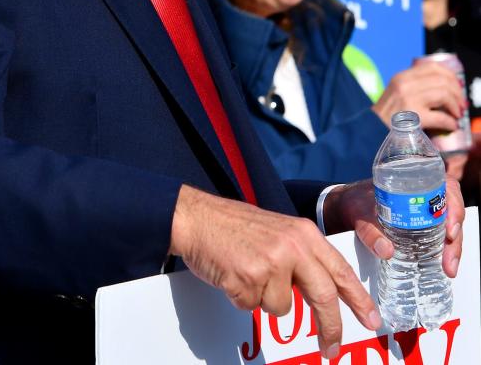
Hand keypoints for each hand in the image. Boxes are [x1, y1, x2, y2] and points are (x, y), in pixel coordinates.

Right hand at [170, 185, 379, 359]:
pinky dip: (241, 296)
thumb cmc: (232, 226)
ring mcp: (270, 264)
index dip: (359, 299)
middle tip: (331, 350)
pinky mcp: (247, 279)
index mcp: (303, 234)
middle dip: (330, 328)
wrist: (194, 217)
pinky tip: (231, 275)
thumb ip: (301, 257)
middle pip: (323, 297)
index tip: (372, 320)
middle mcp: (292, 247)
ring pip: (281, 307)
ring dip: (263, 299)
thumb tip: (321, 293)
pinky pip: (252, 305)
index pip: (341, 271)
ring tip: (245, 274)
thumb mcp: (277, 231)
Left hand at [322, 179, 463, 278]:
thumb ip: (369, 232)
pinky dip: (444, 250)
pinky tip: (444, 265)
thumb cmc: (355, 202)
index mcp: (416, 181)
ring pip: (450, 226)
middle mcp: (426, 194)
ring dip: (452, 248)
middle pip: (452, 213)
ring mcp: (426, 210)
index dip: (454, 208)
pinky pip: (441, 235)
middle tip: (449, 262)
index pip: (447, 188)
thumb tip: (386, 251)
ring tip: (449, 268)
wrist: (346, 206)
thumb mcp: (359, 214)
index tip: (450, 231)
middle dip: (455, 239)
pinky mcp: (424, 224)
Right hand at [372, 59, 464, 132]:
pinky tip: (451, 126)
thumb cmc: (386, 114)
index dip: (450, 76)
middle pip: (443, 80)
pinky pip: (441, 117)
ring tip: (456, 114)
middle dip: (457, 93)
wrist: (370, 130)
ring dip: (456, 106)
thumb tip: (444, 87)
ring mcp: (409, 100)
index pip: (433, 67)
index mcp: (401, 77)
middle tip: (460, 104)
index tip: (456, 87)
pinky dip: (451, 123)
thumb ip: (414, 86)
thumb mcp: (396, 92)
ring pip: (444, 95)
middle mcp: (405, 85)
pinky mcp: (413, 118)